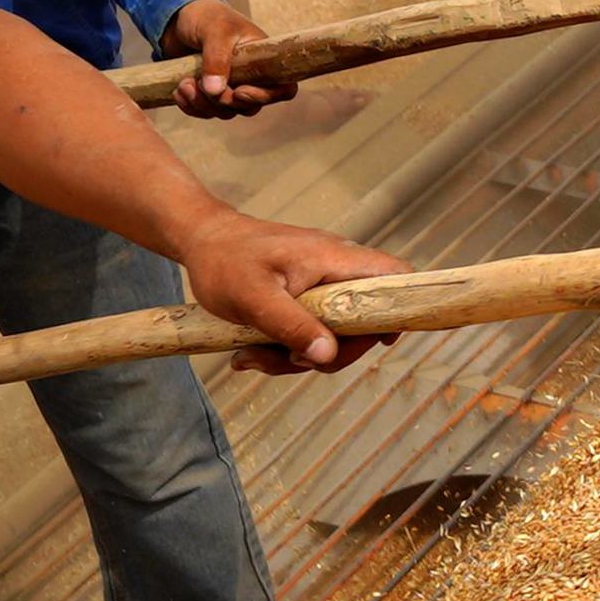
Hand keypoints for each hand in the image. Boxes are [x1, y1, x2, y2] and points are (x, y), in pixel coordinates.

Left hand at [168, 0, 295, 119]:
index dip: (266, 97)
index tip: (239, 91)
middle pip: (249, 107)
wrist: (177, 16)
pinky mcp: (207, 93)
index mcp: (262, 59)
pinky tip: (178, 91)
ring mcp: (228, 86)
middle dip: (223, 102)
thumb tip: (216, 91)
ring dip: (202, 105)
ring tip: (184, 84)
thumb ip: (217, 59)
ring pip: (225, 112)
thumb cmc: (206, 16)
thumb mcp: (215, 31)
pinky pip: (205, 112)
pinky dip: (190, 106)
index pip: (283, 88)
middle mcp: (250, 76)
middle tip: (200, 85)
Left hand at [179, 213, 392, 374]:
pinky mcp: (305, 299)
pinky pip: (311, 332)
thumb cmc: (224, 260)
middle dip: (328, 353)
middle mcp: (336, 270)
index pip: (394, 274)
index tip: (378, 341)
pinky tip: (251, 351)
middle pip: (363, 323)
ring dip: (296, 357)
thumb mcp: (253, 297)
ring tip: (252, 356)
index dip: (399, 309)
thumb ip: (292, 325)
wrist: (201, 240)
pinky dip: (285, 350)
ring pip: (333, 335)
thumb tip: (327, 355)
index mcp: (334, 260)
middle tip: (287, 360)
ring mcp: (321, 285)